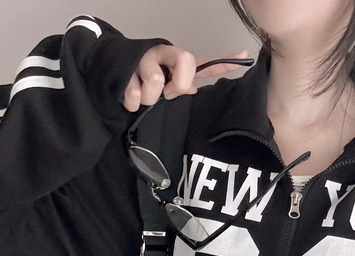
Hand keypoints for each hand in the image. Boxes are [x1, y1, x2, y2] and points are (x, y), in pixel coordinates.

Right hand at [123, 45, 251, 111]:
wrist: (109, 71)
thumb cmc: (144, 81)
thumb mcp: (167, 85)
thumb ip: (183, 87)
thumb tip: (194, 89)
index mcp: (176, 61)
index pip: (203, 63)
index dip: (224, 61)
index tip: (245, 57)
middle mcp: (162, 54)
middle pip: (184, 62)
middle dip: (177, 84)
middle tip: (166, 92)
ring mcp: (143, 60)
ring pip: (155, 84)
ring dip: (149, 98)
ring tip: (144, 94)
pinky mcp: (123, 71)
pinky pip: (135, 95)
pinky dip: (133, 102)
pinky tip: (130, 95)